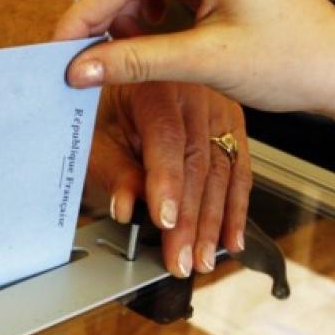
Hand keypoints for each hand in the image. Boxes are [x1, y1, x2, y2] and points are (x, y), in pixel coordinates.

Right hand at [54, 0, 334, 123]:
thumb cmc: (296, 59)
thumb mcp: (206, 62)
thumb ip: (137, 61)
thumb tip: (81, 68)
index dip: (84, 16)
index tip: (56, 52)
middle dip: (98, 24)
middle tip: (71, 67)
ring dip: (119, 29)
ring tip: (106, 67)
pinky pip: (159, 1)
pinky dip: (142, 30)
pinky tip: (138, 54)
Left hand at [92, 83, 249, 275]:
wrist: (122, 75)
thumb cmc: (105, 102)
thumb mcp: (95, 132)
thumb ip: (113, 168)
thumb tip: (127, 206)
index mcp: (156, 83)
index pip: (166, 139)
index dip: (167, 184)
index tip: (165, 221)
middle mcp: (195, 91)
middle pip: (198, 162)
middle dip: (191, 219)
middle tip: (182, 259)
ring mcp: (218, 107)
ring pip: (222, 172)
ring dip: (214, 223)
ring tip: (203, 258)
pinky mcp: (230, 125)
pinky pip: (239, 171)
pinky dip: (235, 209)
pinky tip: (231, 239)